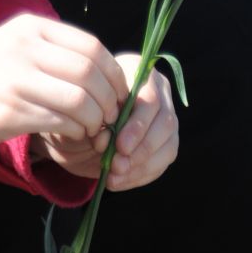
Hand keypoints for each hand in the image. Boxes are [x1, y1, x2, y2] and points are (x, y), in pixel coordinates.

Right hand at [0, 14, 131, 152]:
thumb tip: (105, 72)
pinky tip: (74, 137)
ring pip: (79, 99)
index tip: (120, 94)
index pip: (91, 46)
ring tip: (94, 130)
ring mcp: (16, 77)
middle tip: (111, 118)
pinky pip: (60, 121)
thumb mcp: (19, 46)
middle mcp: (25, 47)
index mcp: (32, 26)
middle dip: (110, 99)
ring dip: (96, 120)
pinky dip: (76, 132)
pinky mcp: (10, 110)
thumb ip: (55, 50)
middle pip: (89, 72)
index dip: (114, 73)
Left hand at [34, 57, 177, 191]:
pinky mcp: (166, 143)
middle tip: (117, 165)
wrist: (83, 117)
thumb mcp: (85, 104)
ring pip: (168, 146)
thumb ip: (96, 118)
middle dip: (141, 149)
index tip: (119, 146)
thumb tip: (106, 141)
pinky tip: (119, 181)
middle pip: (165, 123)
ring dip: (140, 166)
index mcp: (141, 72)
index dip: (138, 126)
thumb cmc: (83, 103)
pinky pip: (161, 163)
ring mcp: (167, 118)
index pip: (150, 99)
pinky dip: (140, 176)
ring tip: (115, 175)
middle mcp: (160, 92)